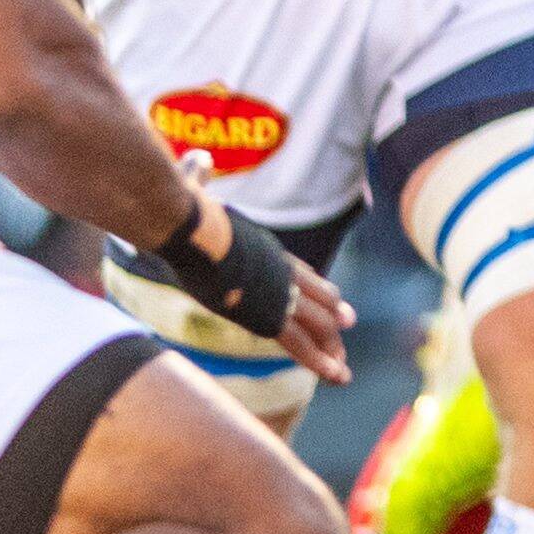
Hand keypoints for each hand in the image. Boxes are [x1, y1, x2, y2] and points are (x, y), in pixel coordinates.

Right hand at [179, 170, 351, 384]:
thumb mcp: (199, 193)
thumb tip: (198, 158)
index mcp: (266, 249)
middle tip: (347, 327)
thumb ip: (202, 178)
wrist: (191, 227)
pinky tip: (336, 375)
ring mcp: (279, 293)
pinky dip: (320, 362)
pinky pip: (300, 344)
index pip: (300, 273)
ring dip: (331, 348)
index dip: (317, 288)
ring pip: (316, 325)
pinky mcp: (269, 313)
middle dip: (331, 317)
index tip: (335, 297)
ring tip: (344, 370)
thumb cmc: (187, 209)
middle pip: (316, 299)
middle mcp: (280, 271)